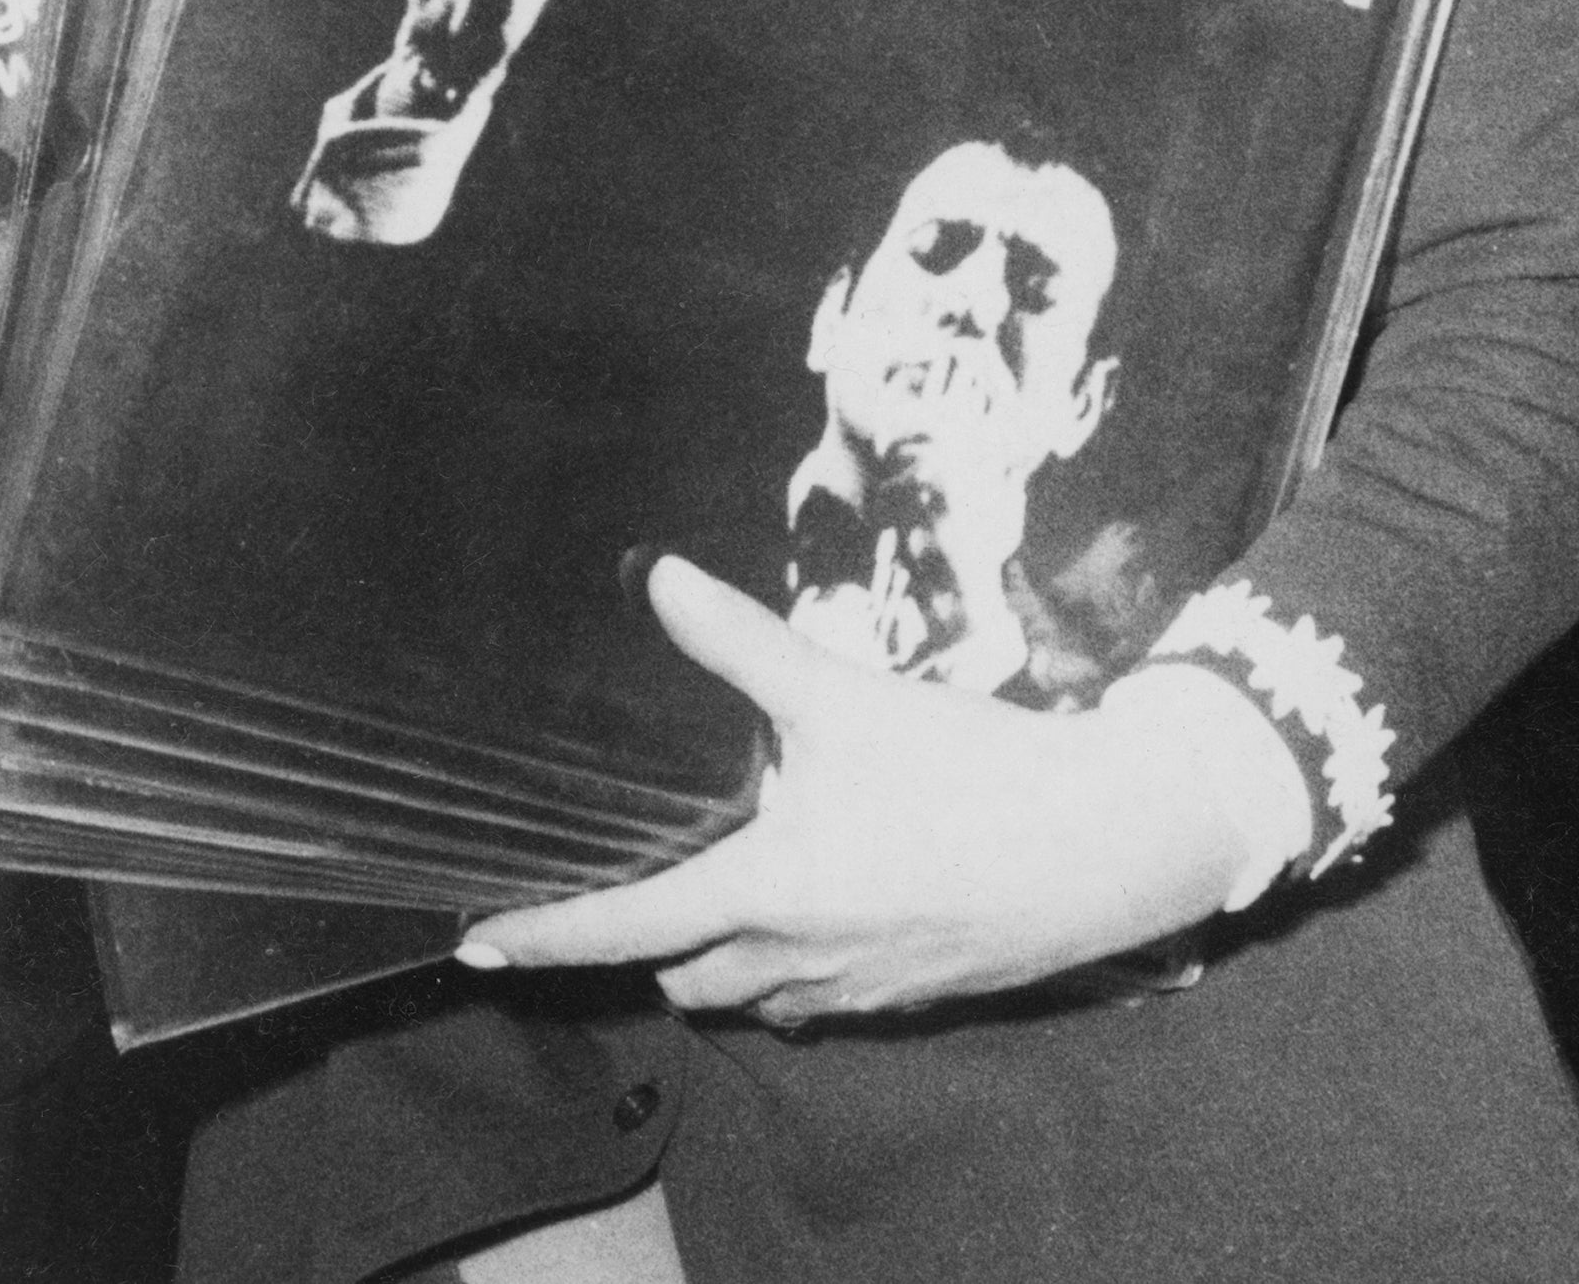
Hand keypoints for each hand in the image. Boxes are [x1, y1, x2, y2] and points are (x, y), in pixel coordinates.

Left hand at [459, 559, 1267, 1025]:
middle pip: (680, 977)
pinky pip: (814, 1000)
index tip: (475, 943)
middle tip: (620, 889)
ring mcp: (852, 993)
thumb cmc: (966, 771)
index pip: (625, 929)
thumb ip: (744, 646)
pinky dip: (786, 966)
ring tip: (712, 891)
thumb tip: (657, 578)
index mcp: (765, 892)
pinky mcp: (904, 998)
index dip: (546, 937)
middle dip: (642, 946)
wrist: (1103, 846)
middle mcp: (793, 960)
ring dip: (717, 959)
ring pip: (748, 996)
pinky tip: (812, 905)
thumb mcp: (847, 698)